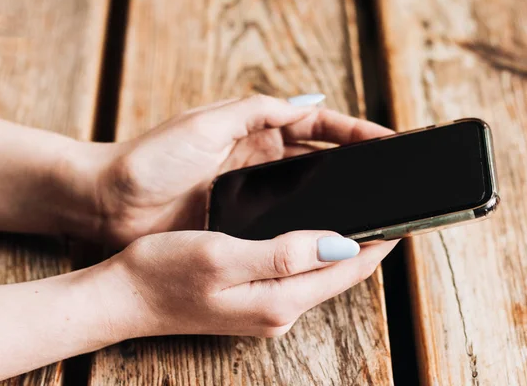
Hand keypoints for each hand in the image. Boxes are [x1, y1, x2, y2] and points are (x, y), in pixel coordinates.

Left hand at [94, 95, 393, 244]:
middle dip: (355, 162)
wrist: (108, 204)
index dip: (353, 132)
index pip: (316, 127)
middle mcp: (259, 159)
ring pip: (308, 189)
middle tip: (390, 175)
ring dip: (338, 193)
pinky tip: (329, 230)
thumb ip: (256, 111)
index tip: (386, 141)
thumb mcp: (204, 124)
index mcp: (253, 130)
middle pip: (320, 157)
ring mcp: (252, 191)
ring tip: (372, 203)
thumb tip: (311, 101)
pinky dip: (309, 221)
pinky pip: (285, 218)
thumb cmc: (150, 159)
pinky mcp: (241, 220)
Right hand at [112, 230, 398, 336]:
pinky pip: (298, 277)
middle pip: (339, 276)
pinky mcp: (253, 302)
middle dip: (368, 248)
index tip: (403, 219)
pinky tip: (316, 237)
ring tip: (362, 222)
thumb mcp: (224, 254)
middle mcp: (279, 311)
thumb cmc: (164, 272)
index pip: (347, 270)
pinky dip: (316, 254)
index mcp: (278, 299)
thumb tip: (341, 246)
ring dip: (344, 251)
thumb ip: (284, 253)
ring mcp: (266, 310)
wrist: (123, 297)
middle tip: (389, 215)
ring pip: (320, 276)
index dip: (379, 244)